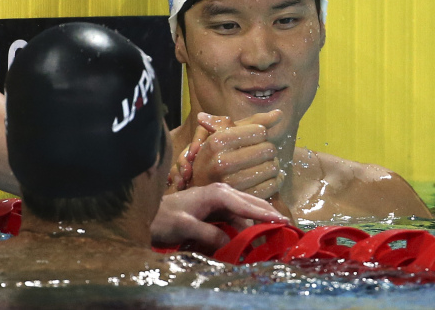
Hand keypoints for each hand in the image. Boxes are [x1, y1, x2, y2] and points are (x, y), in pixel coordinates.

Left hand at [150, 183, 288, 249]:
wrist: (147, 214)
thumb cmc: (163, 218)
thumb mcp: (185, 227)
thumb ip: (209, 234)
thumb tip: (231, 242)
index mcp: (216, 193)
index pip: (247, 205)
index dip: (266, 215)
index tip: (284, 222)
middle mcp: (221, 193)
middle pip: (252, 205)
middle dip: (268, 217)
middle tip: (287, 230)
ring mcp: (218, 201)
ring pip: (245, 213)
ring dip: (256, 226)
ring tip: (271, 240)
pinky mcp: (215, 210)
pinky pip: (236, 219)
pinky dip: (244, 229)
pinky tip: (251, 240)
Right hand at [173, 110, 284, 199]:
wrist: (200, 188)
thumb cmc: (217, 156)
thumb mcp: (227, 134)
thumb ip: (254, 121)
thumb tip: (279, 113)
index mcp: (217, 142)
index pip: (259, 131)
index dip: (261, 133)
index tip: (254, 138)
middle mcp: (222, 162)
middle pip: (268, 149)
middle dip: (268, 149)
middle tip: (260, 153)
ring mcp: (231, 183)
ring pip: (273, 167)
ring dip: (272, 165)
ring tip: (262, 165)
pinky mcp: (242, 199)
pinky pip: (272, 185)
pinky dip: (275, 181)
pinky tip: (268, 178)